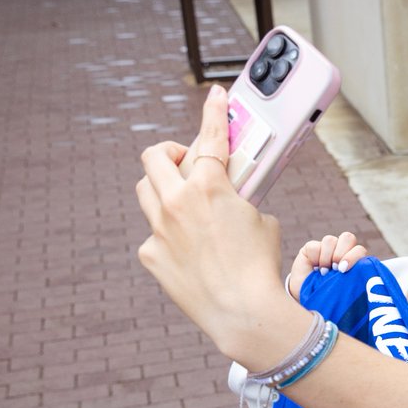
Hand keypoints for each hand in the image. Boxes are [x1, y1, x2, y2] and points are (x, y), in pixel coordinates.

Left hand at [136, 85, 293, 359]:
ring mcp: (159, 229)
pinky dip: (170, 236)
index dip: (213, 111)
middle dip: (170, 153)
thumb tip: (231, 197)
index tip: (214, 96)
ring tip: (184, 203)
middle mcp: (177, 202)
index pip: (211, 136)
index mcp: (210, 186)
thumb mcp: (262, 219)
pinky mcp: (151, 255)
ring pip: (146, 192)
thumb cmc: (260, 264)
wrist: (243, 311)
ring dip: (162, 189)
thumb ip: (240, 199)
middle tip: (185, 162)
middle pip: (155, 156)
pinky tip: (190, 253)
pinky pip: (155, 234)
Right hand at [289, 231, 368, 297]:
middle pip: (348, 237)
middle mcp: (341, 251)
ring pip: (330, 240)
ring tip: (323, 272)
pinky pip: (315, 246)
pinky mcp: (311, 248)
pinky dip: (315, 258)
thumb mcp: (345, 291)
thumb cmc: (329, 297)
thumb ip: (356, 282)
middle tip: (335, 268)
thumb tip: (370, 280)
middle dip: (341, 253)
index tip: (344, 270)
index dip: (354, 257)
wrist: (307, 300)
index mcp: (354, 261)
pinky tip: (314, 268)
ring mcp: (327, 249)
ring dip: (327, 257)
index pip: (359, 249)